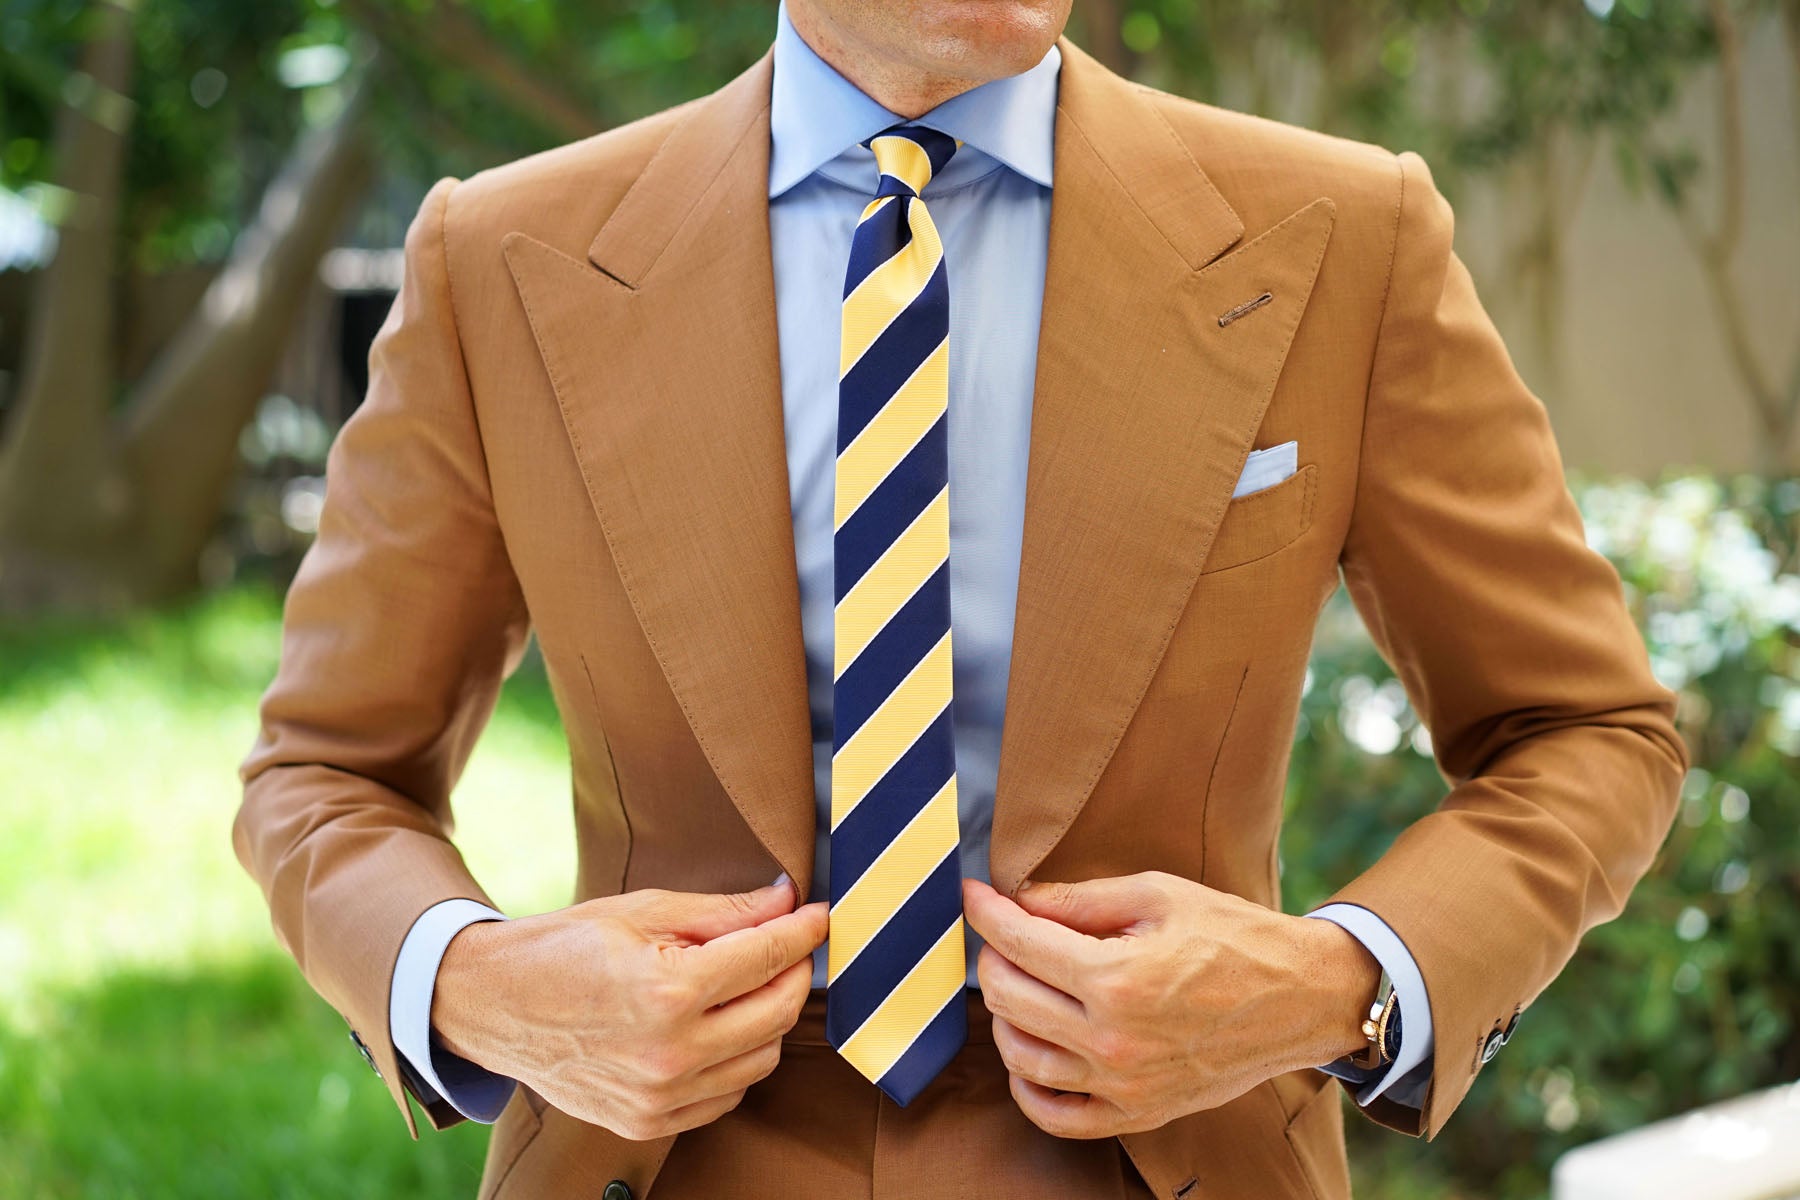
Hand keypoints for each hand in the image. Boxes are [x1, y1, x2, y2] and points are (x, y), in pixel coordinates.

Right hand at [432, 880, 827, 1139]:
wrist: (492, 1004)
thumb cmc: (563, 949)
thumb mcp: (642, 912)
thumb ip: (722, 912)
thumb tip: (784, 900)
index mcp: (668, 992)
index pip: (767, 959)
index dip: (803, 932)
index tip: (820, 915)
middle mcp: (670, 1054)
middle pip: (777, 1014)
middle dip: (793, 973)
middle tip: (789, 946)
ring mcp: (659, 1096)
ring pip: (761, 1061)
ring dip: (768, 1020)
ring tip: (748, 984)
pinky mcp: (648, 1121)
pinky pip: (727, 1096)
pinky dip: (737, 1061)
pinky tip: (718, 1027)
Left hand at [962, 872, 1377, 1137]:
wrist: (1299, 998)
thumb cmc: (1233, 936)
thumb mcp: (1158, 895)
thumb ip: (1081, 899)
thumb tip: (1020, 900)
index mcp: (1118, 978)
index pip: (1019, 945)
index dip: (986, 914)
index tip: (974, 897)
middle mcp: (1114, 1040)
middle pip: (1009, 999)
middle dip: (993, 958)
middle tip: (1005, 935)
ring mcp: (1124, 1086)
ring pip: (1021, 1058)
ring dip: (1003, 1015)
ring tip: (1018, 985)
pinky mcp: (1138, 1113)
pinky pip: (1057, 1117)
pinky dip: (1027, 1087)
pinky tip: (1028, 1053)